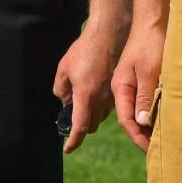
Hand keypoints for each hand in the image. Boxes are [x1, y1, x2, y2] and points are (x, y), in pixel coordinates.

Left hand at [52, 24, 116, 153]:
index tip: (68, 148)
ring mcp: (113, 94)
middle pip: (93, 125)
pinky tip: (97, 91)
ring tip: (84, 101)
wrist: (109, 34)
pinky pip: (111, 105)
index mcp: (86, 95)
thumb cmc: (84, 49)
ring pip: (102, 116)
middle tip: (72, 115)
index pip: (80, 126)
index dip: (73, 140)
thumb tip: (64, 101)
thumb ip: (61, 89)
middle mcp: (102, 99)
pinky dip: (102, 105)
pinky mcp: (120, 88)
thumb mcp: (64, 68)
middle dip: (83, 126)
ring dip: (93, 115)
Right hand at [111, 25, 163, 152]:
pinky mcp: (141, 81)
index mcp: (121, 88)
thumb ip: (145, 96)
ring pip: (137, 113)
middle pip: (130, 120)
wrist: (152, 22)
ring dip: (148, 127)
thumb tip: (142, 122)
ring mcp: (131, 85)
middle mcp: (123, 89)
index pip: (127, 121)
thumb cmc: (151, 44)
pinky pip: (144, 104)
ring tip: (162, 141)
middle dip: (143, 137)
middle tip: (159, 152)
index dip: (138, 137)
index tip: (151, 151)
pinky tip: (163, 121)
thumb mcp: (150, 71)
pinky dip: (152, 115)